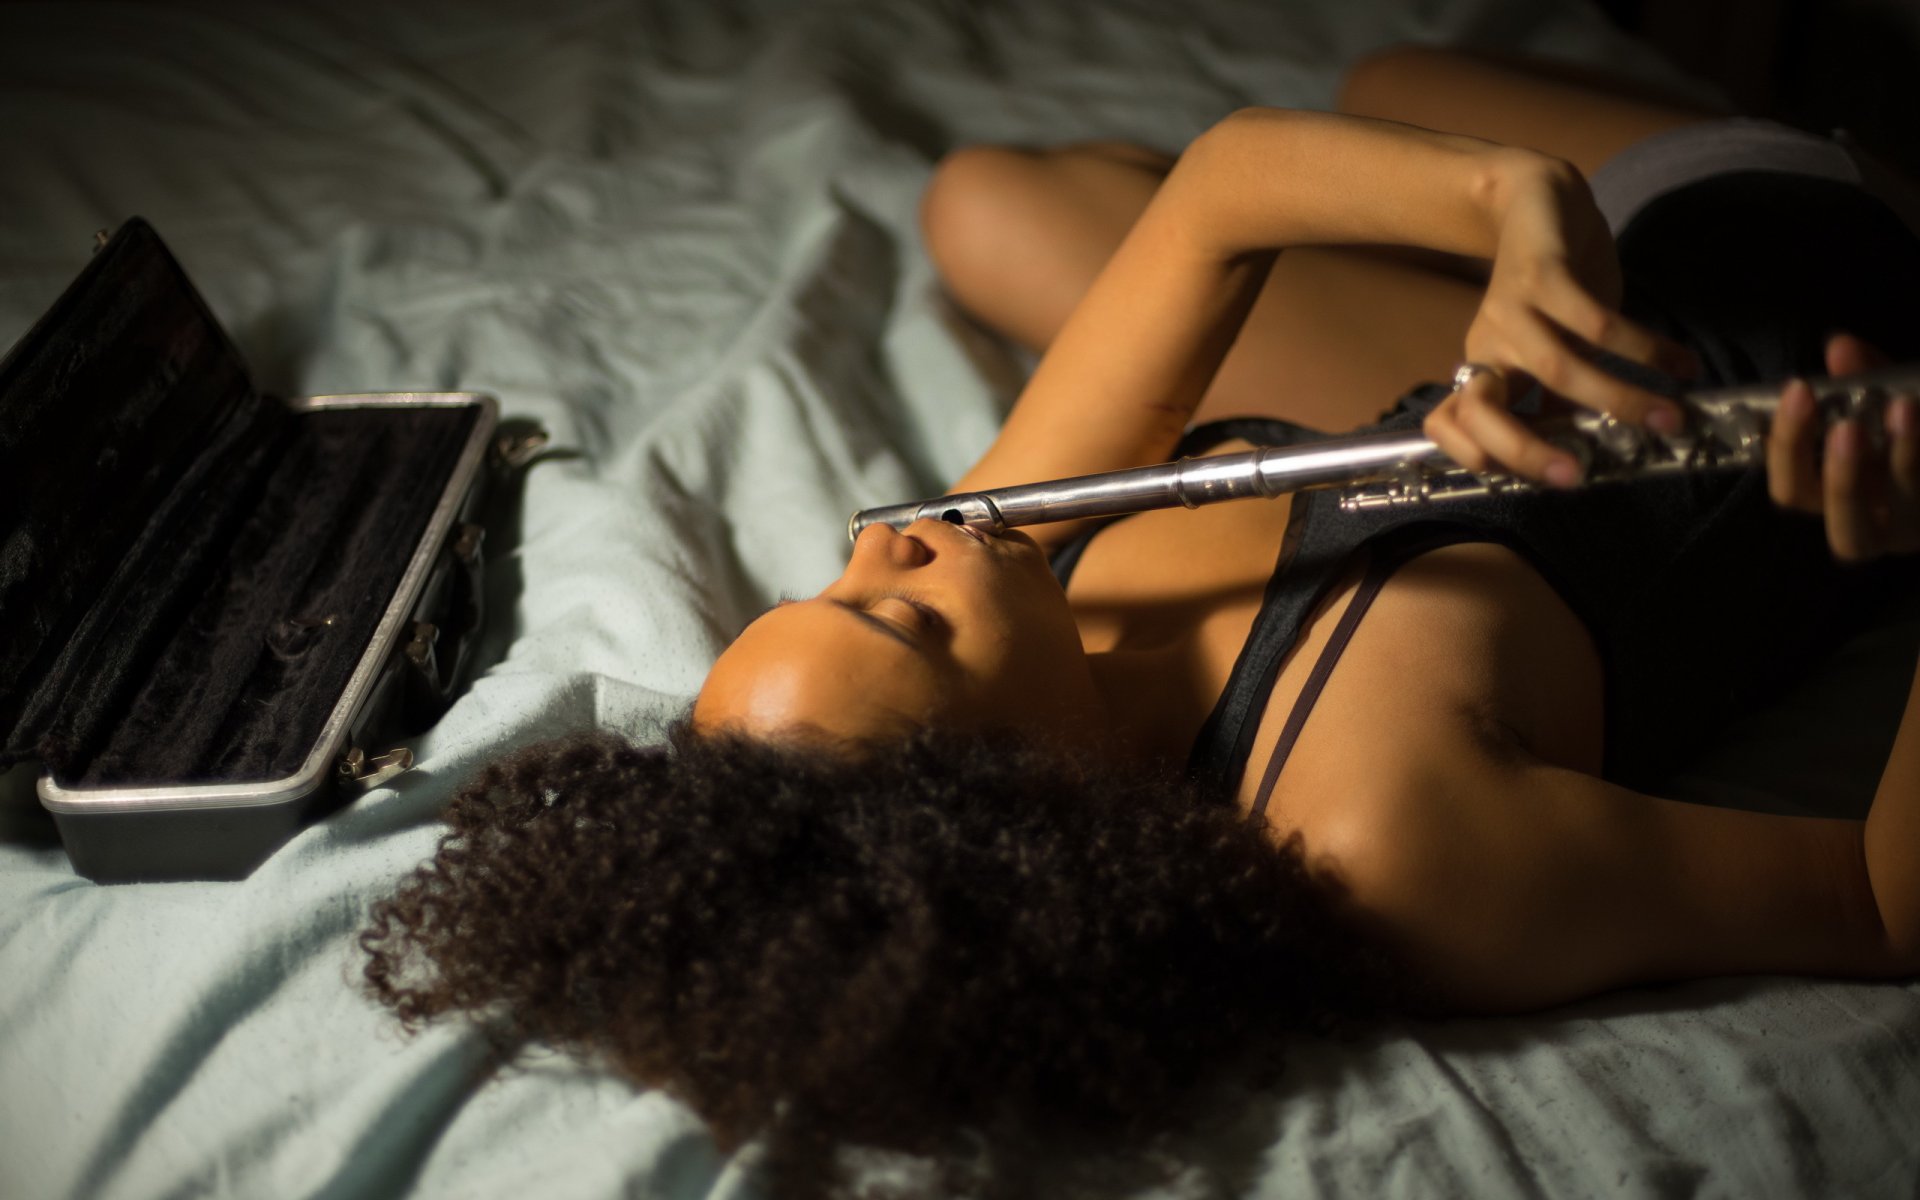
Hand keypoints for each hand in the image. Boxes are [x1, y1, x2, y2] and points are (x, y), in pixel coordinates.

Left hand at [1424, 156, 1697, 485]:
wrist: (1536, 199)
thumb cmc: (1553, 290)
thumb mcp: (1552, 350)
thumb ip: (1560, 399)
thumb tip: (1589, 450)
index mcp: (1484, 369)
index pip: (1447, 423)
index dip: (1473, 455)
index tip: (1525, 477)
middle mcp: (1488, 344)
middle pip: (1483, 410)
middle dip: (1527, 451)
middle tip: (1579, 478)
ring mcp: (1511, 309)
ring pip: (1557, 368)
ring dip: (1617, 399)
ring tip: (1671, 419)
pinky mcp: (1543, 273)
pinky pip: (1595, 322)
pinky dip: (1643, 347)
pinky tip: (1679, 362)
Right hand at [1768, 333, 1919, 561]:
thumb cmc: (1902, 422)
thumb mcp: (1884, 398)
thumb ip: (1862, 378)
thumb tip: (1840, 347)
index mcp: (1833, 497)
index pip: (1793, 490)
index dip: (1788, 447)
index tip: (1798, 389)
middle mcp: (1873, 524)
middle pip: (1844, 531)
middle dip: (1842, 478)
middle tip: (1845, 426)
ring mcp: (1914, 526)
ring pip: (1902, 516)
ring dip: (1901, 460)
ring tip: (1902, 406)